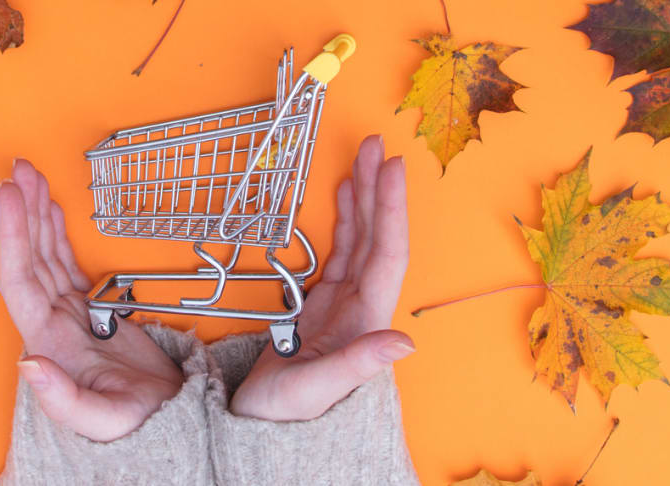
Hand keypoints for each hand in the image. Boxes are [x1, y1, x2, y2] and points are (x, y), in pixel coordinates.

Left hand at [0, 159, 183, 440]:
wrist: (163, 425)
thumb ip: (62, 398)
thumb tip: (29, 364)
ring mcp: (68, 315)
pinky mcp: (88, 312)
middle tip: (20, 168)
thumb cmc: (137, 424)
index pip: (19, 277)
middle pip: (27, 256)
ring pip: (44, 254)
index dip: (13, 233)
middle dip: (23, 209)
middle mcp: (50, 323)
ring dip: (36, 214)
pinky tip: (52, 210)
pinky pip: (64, 263)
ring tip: (30, 176)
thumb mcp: (103, 418)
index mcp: (48, 340)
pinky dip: (56, 233)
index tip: (12, 194)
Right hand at [231, 135, 413, 420]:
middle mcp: (360, 310)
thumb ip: (358, 364)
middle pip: (377, 238)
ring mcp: (342, 307)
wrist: (264, 437)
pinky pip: (339, 254)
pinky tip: (345, 197)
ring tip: (364, 158)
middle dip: (378, 190)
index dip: (390, 209)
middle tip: (377, 144)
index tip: (392, 168)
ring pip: (360, 241)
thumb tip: (405, 340)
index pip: (386, 255)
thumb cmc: (285, 419)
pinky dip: (344, 222)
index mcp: (364, 322)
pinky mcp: (322, 308)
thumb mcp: (315, 391)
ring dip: (364, 199)